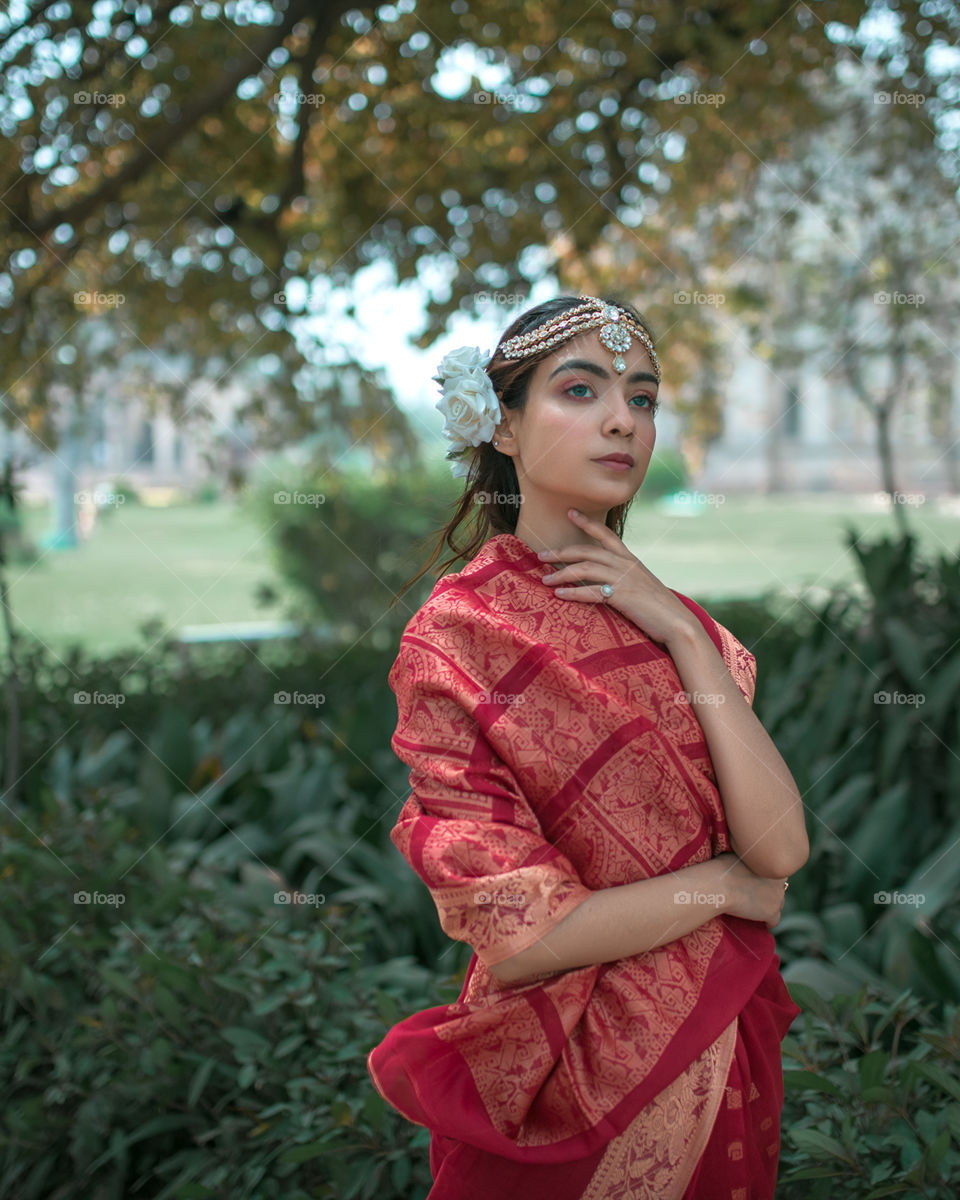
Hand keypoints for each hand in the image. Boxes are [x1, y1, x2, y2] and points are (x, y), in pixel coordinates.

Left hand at [539, 508, 698, 644]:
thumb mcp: (642, 587)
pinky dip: (573, 592)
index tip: (570, 512)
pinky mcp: (622, 596)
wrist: (678, 623)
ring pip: (585, 568)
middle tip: (541, 555)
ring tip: (545, 579)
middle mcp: (626, 564)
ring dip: (562, 573)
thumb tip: (607, 583)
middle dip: (562, 552)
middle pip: (587, 551)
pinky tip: (559, 594)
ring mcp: (624, 578)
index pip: (606, 535)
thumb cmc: (660, 609)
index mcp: (631, 560)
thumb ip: (625, 580)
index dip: (587, 522)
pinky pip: (591, 591)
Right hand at [710, 851, 788, 928]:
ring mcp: (777, 897)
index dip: (765, 878)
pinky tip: (759, 921)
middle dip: (768, 891)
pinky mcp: (772, 912)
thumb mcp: (740, 855)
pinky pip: (774, 921)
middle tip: (753, 894)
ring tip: (755, 908)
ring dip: (769, 905)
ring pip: (778, 904)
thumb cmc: (723, 867)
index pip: (775, 873)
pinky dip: (767, 921)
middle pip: (779, 889)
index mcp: (772, 864)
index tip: (755, 881)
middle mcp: (780, 880)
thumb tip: (749, 861)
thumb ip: (751, 860)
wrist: (719, 885)